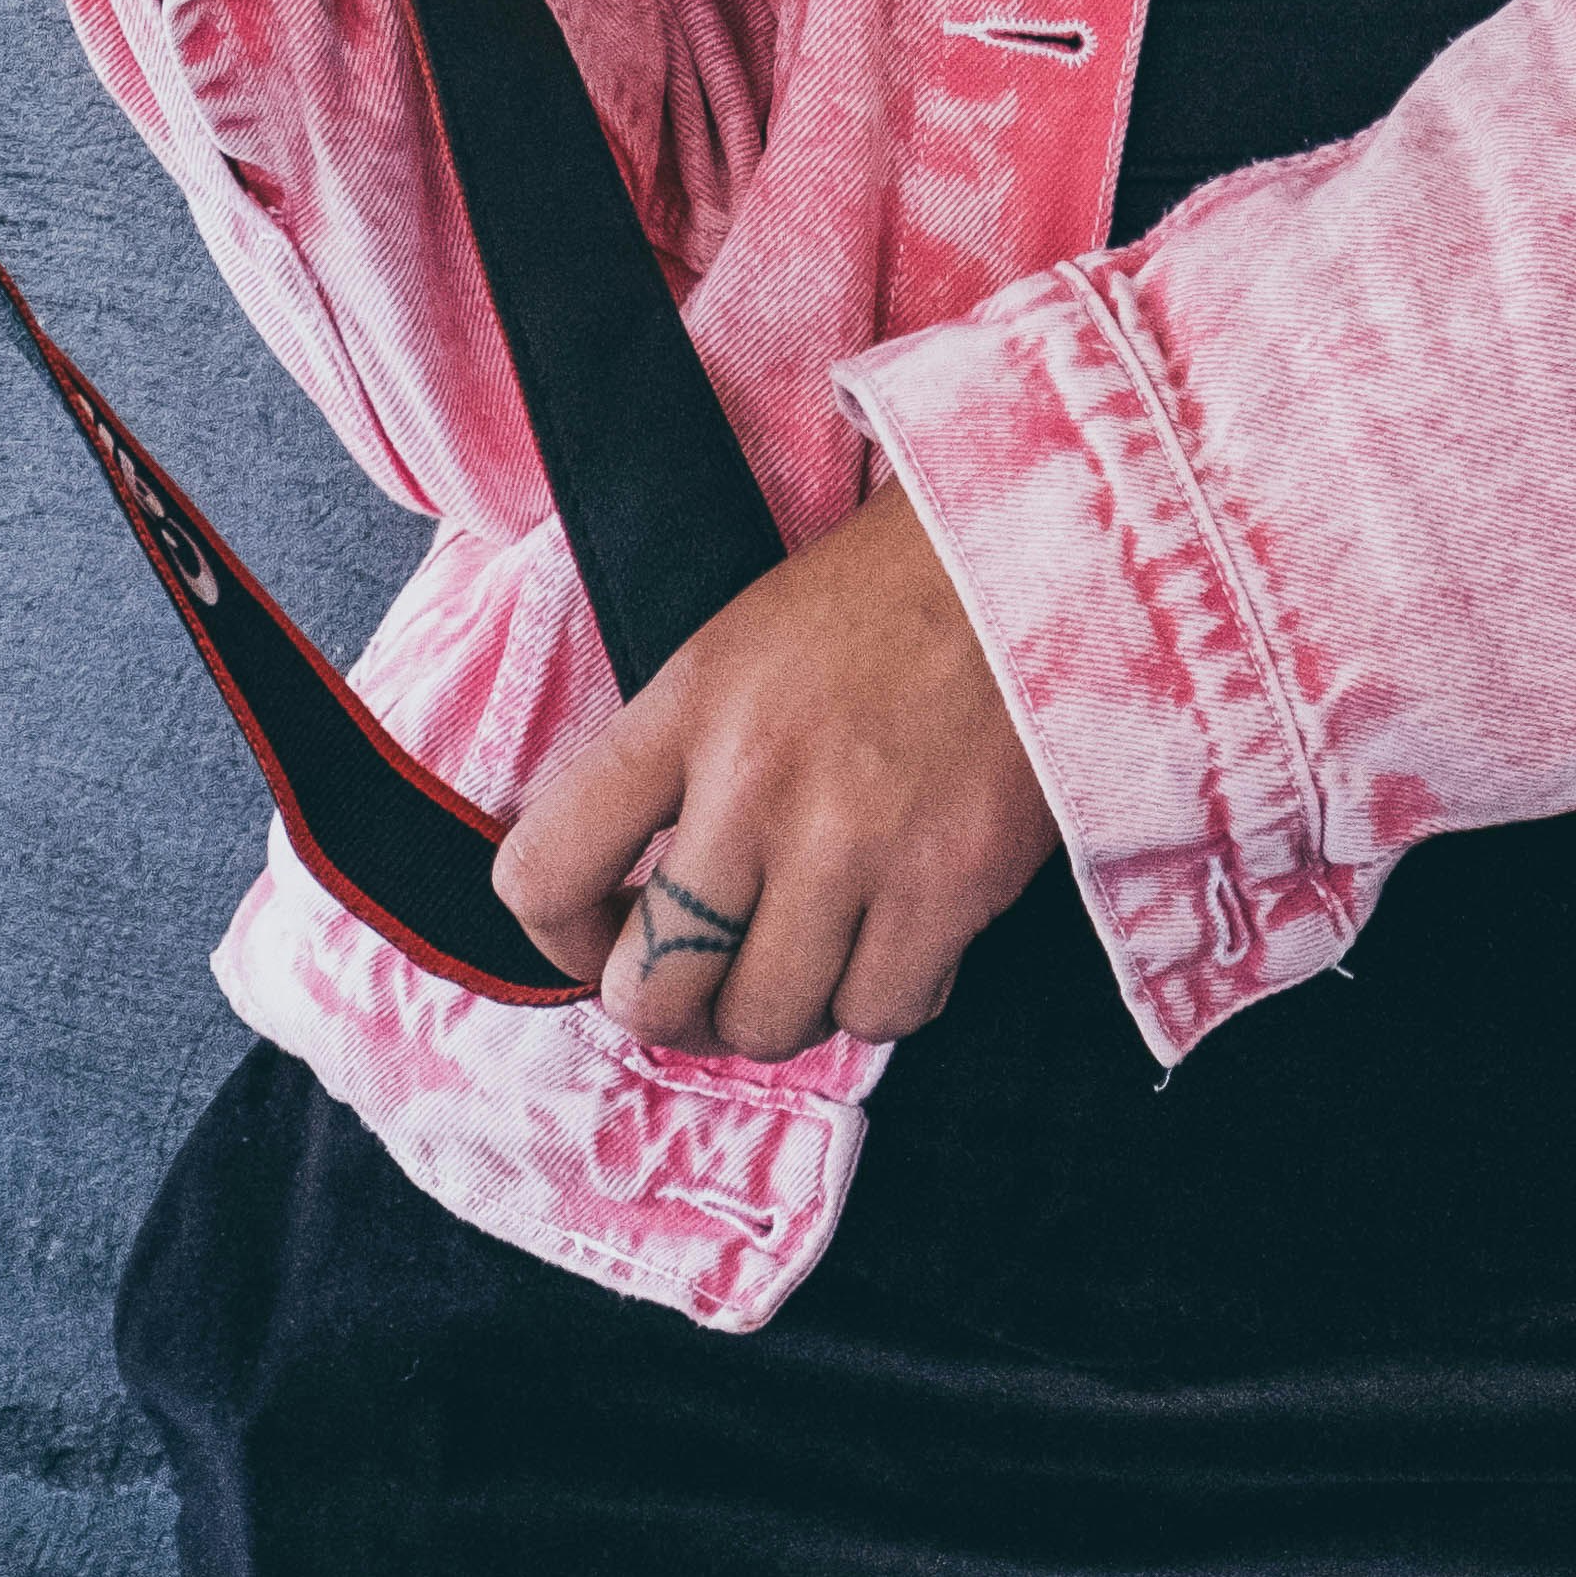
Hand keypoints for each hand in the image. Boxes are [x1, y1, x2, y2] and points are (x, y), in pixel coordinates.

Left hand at [493, 480, 1060, 1058]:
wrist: (1031, 552)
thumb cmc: (879, 602)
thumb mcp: (734, 650)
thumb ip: (672, 769)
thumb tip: (635, 914)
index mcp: (686, 709)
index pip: (543, 873)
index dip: (558, 942)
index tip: (606, 936)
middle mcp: (756, 783)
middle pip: (652, 992)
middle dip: (671, 1011)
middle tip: (707, 982)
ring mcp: (856, 842)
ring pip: (768, 1024)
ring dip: (784, 1008)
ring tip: (808, 956)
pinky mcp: (955, 881)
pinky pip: (882, 1014)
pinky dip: (883, 996)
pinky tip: (895, 936)